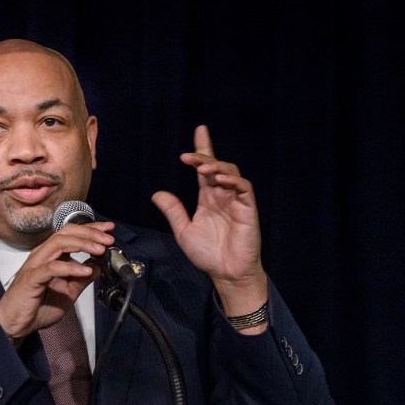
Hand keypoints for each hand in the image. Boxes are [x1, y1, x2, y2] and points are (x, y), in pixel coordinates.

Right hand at [0, 222, 113, 341]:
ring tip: (100, 250)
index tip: (109, 230)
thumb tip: (98, 267)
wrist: (16, 324)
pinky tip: (85, 270)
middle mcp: (42, 255)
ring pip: (59, 244)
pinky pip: (52, 268)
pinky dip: (71, 267)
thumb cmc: (36, 308)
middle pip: (66, 233)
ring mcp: (35, 265)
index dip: (91, 229)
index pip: (71, 234)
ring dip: (82, 244)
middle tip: (108, 239)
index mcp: (50, 256)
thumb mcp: (68, 293)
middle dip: (90, 233)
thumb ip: (82, 280)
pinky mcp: (31, 278)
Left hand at [151, 125, 267, 316]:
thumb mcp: (184, 231)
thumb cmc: (208, 254)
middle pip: (217, 166)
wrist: (226, 273)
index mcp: (208, 198)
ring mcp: (236, 201)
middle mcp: (222, 195)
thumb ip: (173, 211)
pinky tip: (220, 180)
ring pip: (231, 172)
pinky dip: (233, 180)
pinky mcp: (247, 209)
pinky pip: (243, 188)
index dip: (203, 149)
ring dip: (217, 167)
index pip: (205, 168)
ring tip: (202, 167)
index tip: (199, 131)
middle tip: (189, 155)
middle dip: (204, 156)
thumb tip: (157, 194)